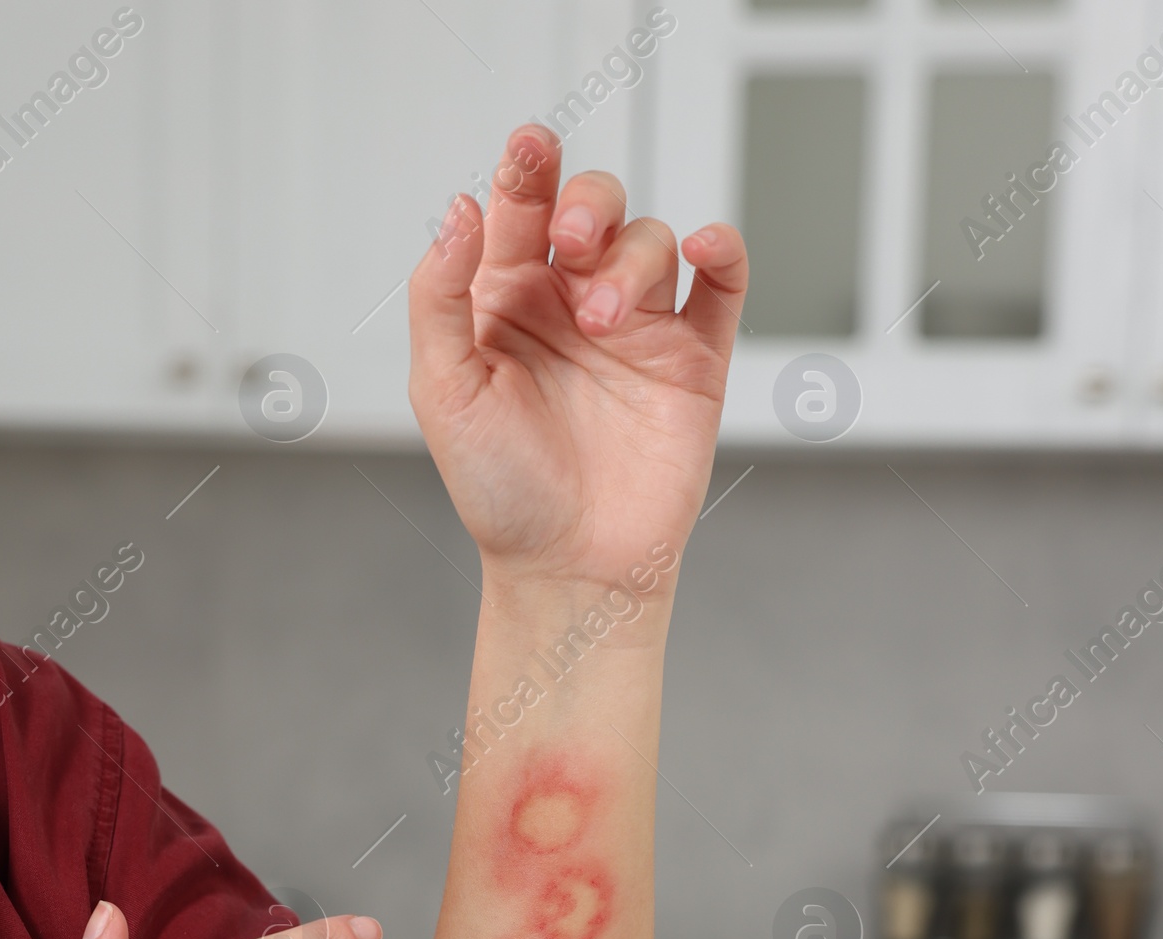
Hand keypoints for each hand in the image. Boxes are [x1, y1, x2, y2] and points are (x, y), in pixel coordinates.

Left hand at [408, 124, 746, 593]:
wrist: (570, 567)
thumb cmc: (502, 492)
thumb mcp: (444, 390)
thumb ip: (441, 296)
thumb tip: (459, 209)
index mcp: (510, 301)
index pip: (522, 208)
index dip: (527, 168)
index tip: (529, 148)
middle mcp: (574, 305)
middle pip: (594, 207)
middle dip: (585, 203)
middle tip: (571, 240)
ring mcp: (637, 329)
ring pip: (650, 242)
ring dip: (629, 260)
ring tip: (602, 321)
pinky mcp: (692, 360)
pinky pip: (721, 283)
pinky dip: (721, 249)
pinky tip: (703, 247)